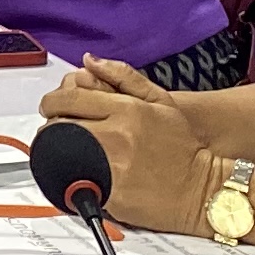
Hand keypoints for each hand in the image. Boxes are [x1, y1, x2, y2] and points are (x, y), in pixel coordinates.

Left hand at [37, 56, 215, 230]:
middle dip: (52, 124)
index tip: (52, 107)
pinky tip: (79, 172)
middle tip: (56, 129)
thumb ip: (123, 76)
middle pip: (61, 123)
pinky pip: (76, 179)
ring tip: (66, 150)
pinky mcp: (111, 193)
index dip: (53, 101)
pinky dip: (70, 175)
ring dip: (56, 149)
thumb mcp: (161, 101)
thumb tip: (90, 61)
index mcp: (127, 110)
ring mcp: (112, 165)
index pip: (70, 98)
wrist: (202, 190)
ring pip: (62, 151)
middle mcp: (117, 135)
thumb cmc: (184, 148)